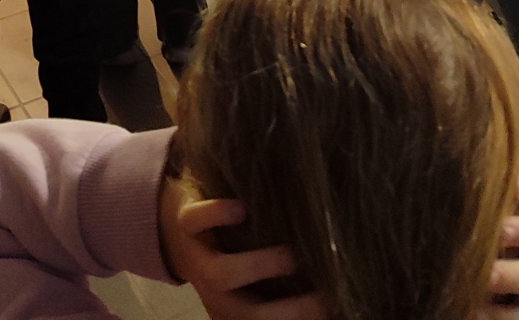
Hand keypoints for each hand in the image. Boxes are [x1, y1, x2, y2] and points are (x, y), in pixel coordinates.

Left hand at [159, 186, 324, 319]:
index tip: (334, 305)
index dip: (301, 318)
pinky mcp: (184, 223)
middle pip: (250, 316)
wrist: (181, 225)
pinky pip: (194, 224)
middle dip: (288, 311)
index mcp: (236, 311)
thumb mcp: (258, 280)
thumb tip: (337, 295)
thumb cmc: (236, 254)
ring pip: (222, 275)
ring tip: (291, 256)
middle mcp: (217, 293)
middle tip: (324, 294)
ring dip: (258, 266)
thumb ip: (285, 287)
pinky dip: (217, 215)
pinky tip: (242, 209)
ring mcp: (199, 259)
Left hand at [481, 164, 518, 319]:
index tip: (514, 184)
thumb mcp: (476, 198)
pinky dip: (501, 314)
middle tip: (501, 230)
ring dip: (514, 275)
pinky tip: (475, 307)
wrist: (474, 271)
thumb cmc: (471, 219)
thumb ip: (476, 183)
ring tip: (486, 276)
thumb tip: (446, 154)